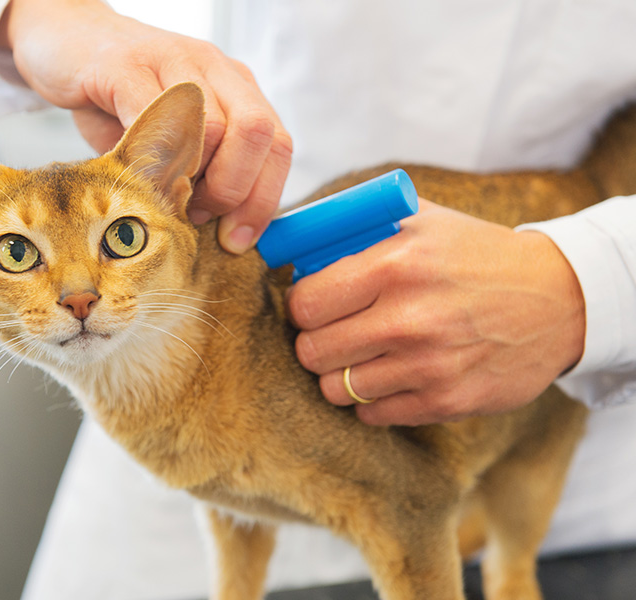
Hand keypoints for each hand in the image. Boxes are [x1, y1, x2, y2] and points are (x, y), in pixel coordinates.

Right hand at [0, 0, 291, 252]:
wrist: (63, 39)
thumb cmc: (120, 100)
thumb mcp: (172, 140)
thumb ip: (202, 175)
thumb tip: (223, 233)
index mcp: (236, 88)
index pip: (278, 146)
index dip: (264, 201)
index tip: (236, 240)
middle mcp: (215, 68)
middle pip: (258, 134)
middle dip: (234, 192)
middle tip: (199, 216)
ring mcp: (174, 61)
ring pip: (214, 129)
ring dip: (193, 181)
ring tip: (165, 197)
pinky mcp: (126, 66)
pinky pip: (155, 116)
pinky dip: (151, 159)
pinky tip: (136, 175)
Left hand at [286, 200, 585, 425]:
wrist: (559, 300)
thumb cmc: (477, 256)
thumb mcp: (422, 220)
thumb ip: (358, 228)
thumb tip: (296, 244)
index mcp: (397, 265)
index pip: (306, 303)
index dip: (302, 305)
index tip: (314, 305)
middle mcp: (410, 318)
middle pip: (312, 351)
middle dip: (314, 341)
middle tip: (332, 333)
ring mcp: (429, 366)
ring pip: (336, 389)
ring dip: (340, 374)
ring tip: (360, 356)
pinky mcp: (446, 402)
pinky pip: (372, 414)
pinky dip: (371, 399)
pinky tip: (390, 375)